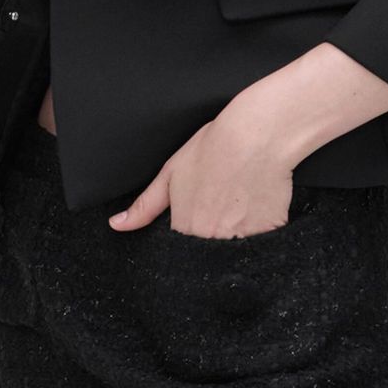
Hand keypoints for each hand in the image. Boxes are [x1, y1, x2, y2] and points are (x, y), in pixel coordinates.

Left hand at [108, 98, 301, 238]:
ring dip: (237, 234)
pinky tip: (259, 204)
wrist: (257, 134)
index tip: (203, 211)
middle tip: (224, 203)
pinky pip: (263, 244)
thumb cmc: (214, 148)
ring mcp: (243, 240)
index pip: (182, 250)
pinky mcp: (271, 234)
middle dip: (214, 235)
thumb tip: (117, 225)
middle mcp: (212, 241)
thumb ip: (145, 206)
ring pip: (237, 250)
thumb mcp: (171, 173)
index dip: (193, 230)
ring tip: (241, 202)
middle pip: (210, 253)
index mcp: (186, 229)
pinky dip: (261, 230)